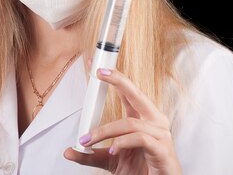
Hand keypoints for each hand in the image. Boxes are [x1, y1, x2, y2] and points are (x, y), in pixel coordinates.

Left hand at [64, 68, 181, 174]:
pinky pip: (140, 139)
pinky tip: (112, 150)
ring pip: (129, 123)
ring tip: (88, 140)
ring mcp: (160, 135)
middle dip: (118, 80)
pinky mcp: (163, 150)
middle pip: (136, 94)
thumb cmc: (141, 171)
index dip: (114, 78)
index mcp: (143, 119)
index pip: (128, 93)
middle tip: (99, 73)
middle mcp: (154, 122)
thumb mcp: (109, 161)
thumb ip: (90, 155)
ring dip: (104, 131)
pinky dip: (122, 142)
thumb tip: (69, 151)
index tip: (96, 67)